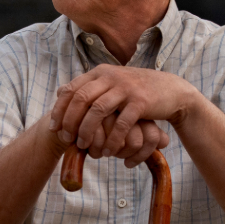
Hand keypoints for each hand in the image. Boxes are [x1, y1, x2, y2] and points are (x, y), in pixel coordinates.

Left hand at [49, 64, 195, 162]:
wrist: (171, 90)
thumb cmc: (135, 91)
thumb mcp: (110, 83)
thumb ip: (88, 87)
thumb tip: (59, 92)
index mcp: (99, 72)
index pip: (71, 89)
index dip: (59, 109)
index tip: (53, 128)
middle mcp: (110, 77)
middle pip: (80, 99)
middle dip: (69, 122)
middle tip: (66, 140)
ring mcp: (126, 88)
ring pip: (97, 110)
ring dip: (87, 131)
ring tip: (83, 147)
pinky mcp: (141, 101)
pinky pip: (121, 123)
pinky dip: (112, 139)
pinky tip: (107, 151)